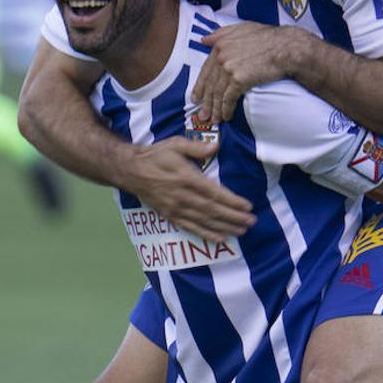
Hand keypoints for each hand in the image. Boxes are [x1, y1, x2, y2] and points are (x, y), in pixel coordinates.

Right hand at [124, 136, 254, 240]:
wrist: (131, 170)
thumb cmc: (156, 155)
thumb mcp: (175, 144)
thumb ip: (196, 147)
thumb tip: (216, 146)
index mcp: (186, 178)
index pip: (214, 193)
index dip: (232, 201)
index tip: (248, 206)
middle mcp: (183, 196)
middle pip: (212, 210)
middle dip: (234, 217)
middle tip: (251, 222)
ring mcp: (176, 208)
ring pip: (204, 221)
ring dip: (225, 227)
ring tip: (242, 231)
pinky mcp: (170, 216)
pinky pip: (191, 228)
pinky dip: (206, 234)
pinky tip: (220, 238)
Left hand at [192, 23, 307, 121]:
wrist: (286, 48)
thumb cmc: (269, 37)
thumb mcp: (243, 28)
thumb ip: (222, 33)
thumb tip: (205, 40)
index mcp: (220, 45)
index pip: (206, 70)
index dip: (200, 86)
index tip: (197, 97)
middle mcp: (221, 56)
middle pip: (210, 84)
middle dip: (206, 102)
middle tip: (203, 115)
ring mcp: (229, 68)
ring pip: (217, 93)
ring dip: (215, 109)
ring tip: (214, 120)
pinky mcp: (239, 80)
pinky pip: (228, 98)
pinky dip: (226, 109)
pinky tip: (227, 116)